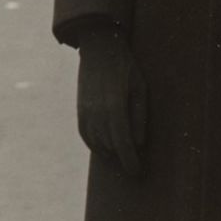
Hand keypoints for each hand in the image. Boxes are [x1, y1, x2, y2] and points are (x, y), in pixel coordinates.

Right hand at [76, 30, 147, 177]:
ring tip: (122, 157)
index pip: (122, 143)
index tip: (137, 172)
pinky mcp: (80, 109)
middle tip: (134, 166)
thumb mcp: (140, 88)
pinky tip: (105, 149)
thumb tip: (139, 144)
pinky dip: (95, 145)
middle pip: (110, 146)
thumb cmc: (126, 67)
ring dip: (109, 154)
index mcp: (115, 106)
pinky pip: (86, 135)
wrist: (99, 48)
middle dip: (122, 159)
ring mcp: (85, 111)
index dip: (130, 161)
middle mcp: (97, 112)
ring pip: (96, 143)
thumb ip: (140, 117)